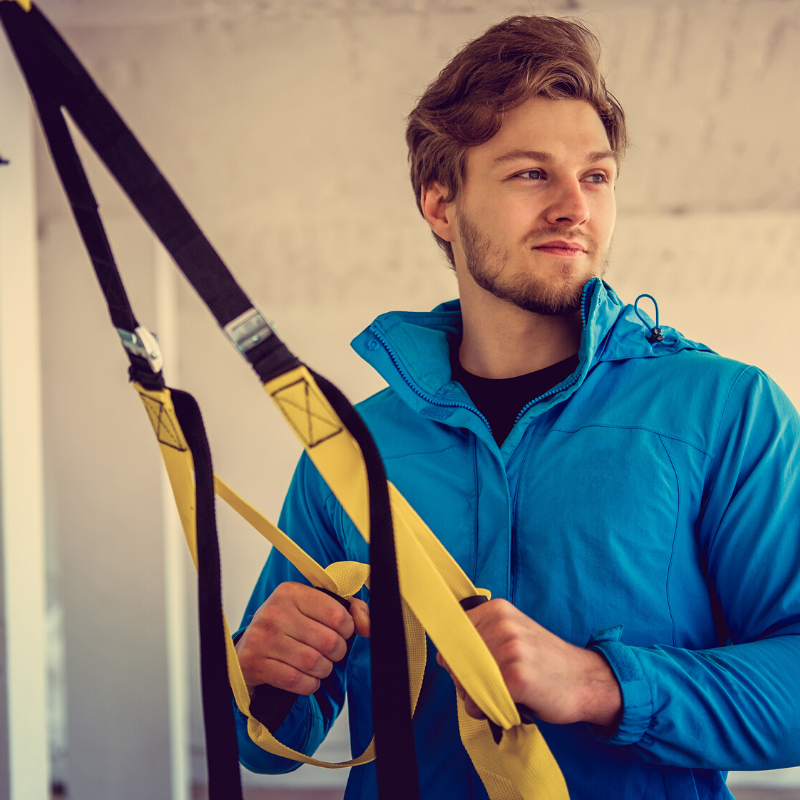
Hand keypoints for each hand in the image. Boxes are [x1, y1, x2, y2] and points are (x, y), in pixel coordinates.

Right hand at [235, 582, 369, 696]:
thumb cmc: (287, 627)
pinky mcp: (255, 663)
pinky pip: (297, 680)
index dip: (347, 629)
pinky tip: (306, 678)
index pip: (337, 614)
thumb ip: (349, 609)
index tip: (342, 632)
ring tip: (319, 665)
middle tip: (331, 653)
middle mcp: (274, 612)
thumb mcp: (314, 608)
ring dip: (324, 670)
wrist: (248, 649)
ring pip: (314, 662)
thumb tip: (368, 625)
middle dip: (337, 652)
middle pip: (328, 641)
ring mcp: (262, 638)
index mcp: (290, 592)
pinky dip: (309, 684)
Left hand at [436, 599, 621, 727]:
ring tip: (496, 697)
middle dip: (462, 679)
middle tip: (484, 689)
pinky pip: (479, 700)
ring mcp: (510, 649)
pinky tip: (504, 706)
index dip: (454, 657)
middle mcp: (502, 624)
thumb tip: (443, 657)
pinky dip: (484, 710)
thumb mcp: (514, 636)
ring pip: (464, 680)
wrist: (587, 680)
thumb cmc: (545, 662)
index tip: (468, 669)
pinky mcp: (517, 677)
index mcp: (498, 610)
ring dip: (473, 697)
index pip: (451, 633)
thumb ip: (480, 639)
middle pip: (454, 657)